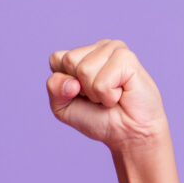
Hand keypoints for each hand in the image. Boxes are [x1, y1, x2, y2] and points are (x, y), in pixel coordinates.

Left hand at [46, 39, 167, 154]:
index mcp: (83, 54)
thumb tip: (71, 81)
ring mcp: (114, 49)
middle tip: (100, 96)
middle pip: (68, 61)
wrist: (128, 134)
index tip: (83, 95)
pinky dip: (108, 97)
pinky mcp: (127, 58)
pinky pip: (102, 82)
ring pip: (84, 70)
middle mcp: (98, 47)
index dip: (64, 85)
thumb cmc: (99, 119)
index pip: (56, 59)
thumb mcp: (64, 107)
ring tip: (111, 96)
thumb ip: (54, 89)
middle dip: (81, 89)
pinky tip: (121, 95)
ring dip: (96, 94)